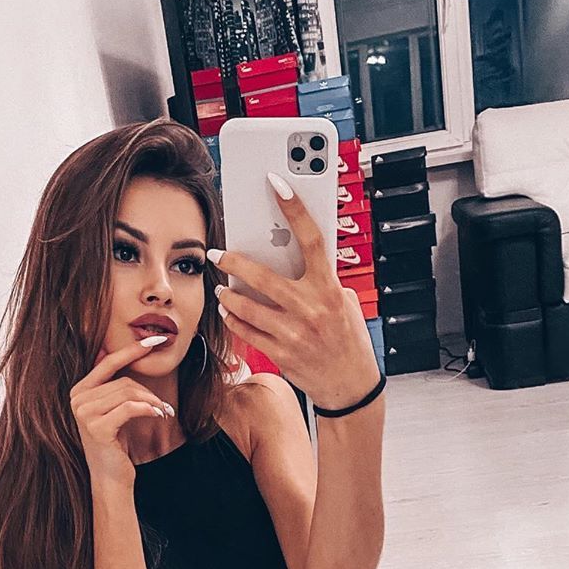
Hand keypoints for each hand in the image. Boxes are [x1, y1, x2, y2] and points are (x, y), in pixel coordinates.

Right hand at [68, 338, 173, 481]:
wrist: (111, 478)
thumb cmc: (116, 444)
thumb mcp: (114, 411)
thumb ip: (116, 386)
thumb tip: (131, 354)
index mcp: (80, 390)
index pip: (108, 362)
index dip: (132, 350)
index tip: (155, 341)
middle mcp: (77, 399)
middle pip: (123, 380)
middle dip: (148, 392)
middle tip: (164, 407)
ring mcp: (85, 413)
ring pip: (128, 392)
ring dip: (152, 402)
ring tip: (164, 413)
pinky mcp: (97, 427)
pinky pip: (130, 407)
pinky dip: (149, 409)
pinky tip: (160, 416)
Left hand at [210, 173, 381, 410]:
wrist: (351, 386)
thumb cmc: (348, 339)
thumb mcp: (344, 303)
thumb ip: (322, 280)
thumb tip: (292, 255)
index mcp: (330, 288)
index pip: (311, 238)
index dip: (294, 207)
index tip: (276, 182)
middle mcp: (311, 308)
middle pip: (263, 276)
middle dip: (234, 261)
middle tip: (217, 252)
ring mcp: (294, 333)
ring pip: (247, 307)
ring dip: (228, 295)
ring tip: (221, 287)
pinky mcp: (281, 354)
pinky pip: (247, 332)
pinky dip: (234, 320)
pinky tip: (228, 312)